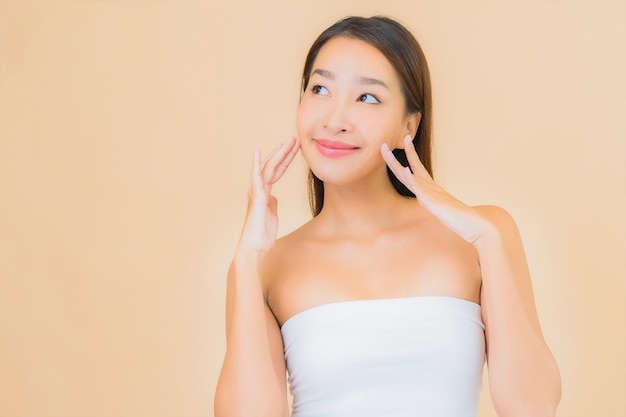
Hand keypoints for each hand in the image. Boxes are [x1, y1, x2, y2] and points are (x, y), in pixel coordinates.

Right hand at [238, 137, 300, 252]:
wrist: (255, 247)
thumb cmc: (262, 234)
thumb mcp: (272, 215)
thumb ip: (272, 204)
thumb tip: (273, 198)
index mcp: (265, 193)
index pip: (277, 172)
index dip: (286, 160)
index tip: (295, 149)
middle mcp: (259, 190)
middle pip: (274, 166)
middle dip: (285, 152)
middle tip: (295, 139)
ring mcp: (257, 192)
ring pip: (269, 168)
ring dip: (279, 154)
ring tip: (289, 141)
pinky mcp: (257, 197)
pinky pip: (257, 177)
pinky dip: (256, 164)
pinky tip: (257, 151)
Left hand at [381, 135, 492, 244]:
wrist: (478, 227)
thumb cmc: (461, 220)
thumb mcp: (442, 210)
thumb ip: (433, 203)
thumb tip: (423, 199)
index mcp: (433, 190)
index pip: (417, 169)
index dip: (408, 155)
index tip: (402, 141)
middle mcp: (432, 189)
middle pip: (409, 170)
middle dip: (394, 159)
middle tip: (382, 144)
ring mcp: (434, 196)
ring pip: (412, 177)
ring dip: (398, 165)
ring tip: (387, 152)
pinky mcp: (437, 204)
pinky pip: (423, 191)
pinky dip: (414, 180)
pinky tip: (407, 171)